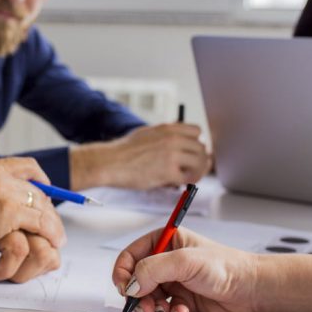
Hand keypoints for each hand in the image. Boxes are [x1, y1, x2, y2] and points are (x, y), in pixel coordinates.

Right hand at [0, 158, 65, 280]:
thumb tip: (0, 199)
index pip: (26, 166)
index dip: (41, 180)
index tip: (46, 192)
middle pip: (38, 189)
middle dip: (49, 208)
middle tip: (53, 222)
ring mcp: (5, 191)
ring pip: (43, 206)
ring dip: (53, 223)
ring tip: (58, 237)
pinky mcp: (9, 212)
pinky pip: (41, 222)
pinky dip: (51, 232)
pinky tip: (54, 241)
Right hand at [71, 123, 210, 190]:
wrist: (110, 162)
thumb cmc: (124, 151)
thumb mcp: (147, 133)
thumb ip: (165, 136)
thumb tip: (180, 145)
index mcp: (168, 128)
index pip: (197, 131)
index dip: (195, 143)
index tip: (190, 152)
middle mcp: (173, 139)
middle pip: (201, 148)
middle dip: (198, 159)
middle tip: (190, 169)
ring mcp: (172, 154)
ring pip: (200, 162)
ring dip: (196, 171)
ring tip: (186, 177)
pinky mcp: (169, 171)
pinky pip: (189, 177)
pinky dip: (186, 182)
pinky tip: (177, 183)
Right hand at [112, 227, 258, 311]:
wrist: (252, 289)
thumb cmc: (225, 266)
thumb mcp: (184, 262)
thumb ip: (152, 270)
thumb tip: (130, 285)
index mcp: (164, 242)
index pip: (130, 256)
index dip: (123, 273)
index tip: (125, 288)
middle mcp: (166, 262)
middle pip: (136, 281)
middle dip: (138, 296)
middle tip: (147, 306)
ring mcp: (174, 282)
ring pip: (148, 299)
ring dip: (153, 307)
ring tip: (166, 311)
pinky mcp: (183, 300)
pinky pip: (165, 311)